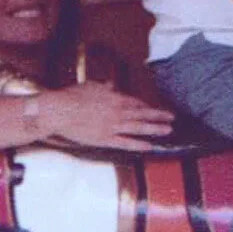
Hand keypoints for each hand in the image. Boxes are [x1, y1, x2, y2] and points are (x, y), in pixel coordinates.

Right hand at [40, 83, 172, 150]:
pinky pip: (126, 142)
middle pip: (142, 114)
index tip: (156, 109)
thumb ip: (104, 87)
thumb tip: (111, 84)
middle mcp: (117, 112)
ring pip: (139, 127)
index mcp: (114, 98)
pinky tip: (150, 146)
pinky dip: (139, 144)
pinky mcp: (106, 139)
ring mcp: (113, 126)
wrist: (60, 111)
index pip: (136, 102)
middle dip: (158, 116)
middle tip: (172, 118)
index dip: (147, 106)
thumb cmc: (72, 96)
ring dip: (155, 129)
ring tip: (168, 131)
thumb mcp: (90, 86)